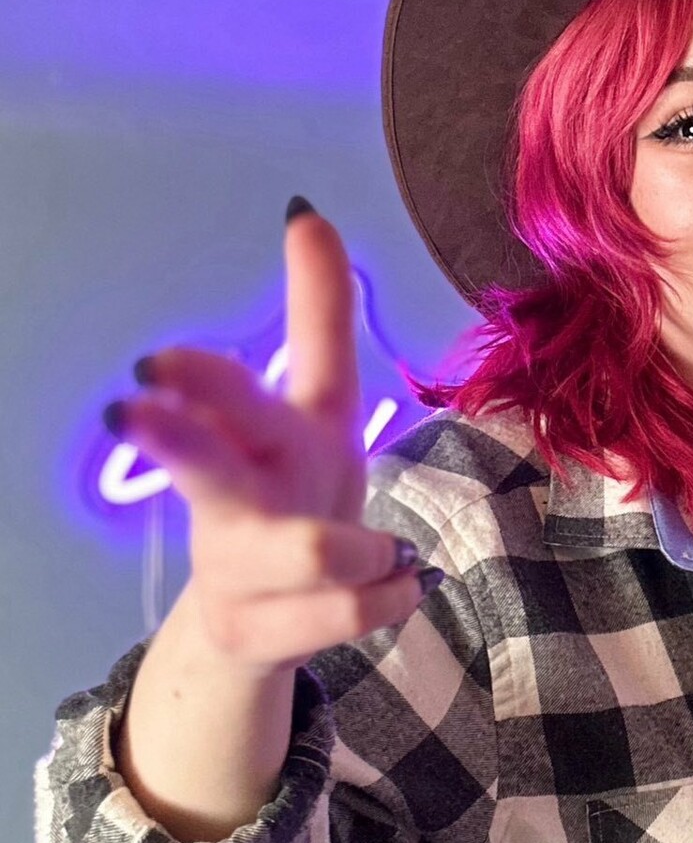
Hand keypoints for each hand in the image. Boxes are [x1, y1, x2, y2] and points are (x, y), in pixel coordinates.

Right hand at [104, 202, 435, 672]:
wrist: (256, 616)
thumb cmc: (289, 489)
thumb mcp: (315, 404)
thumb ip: (317, 316)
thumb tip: (308, 212)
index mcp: (255, 432)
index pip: (225, 394)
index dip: (195, 380)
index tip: (151, 365)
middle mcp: (237, 496)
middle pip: (205, 466)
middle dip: (176, 441)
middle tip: (134, 414)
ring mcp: (240, 569)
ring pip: (298, 553)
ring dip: (351, 546)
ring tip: (386, 547)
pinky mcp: (263, 630)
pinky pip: (342, 616)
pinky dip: (386, 599)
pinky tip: (407, 585)